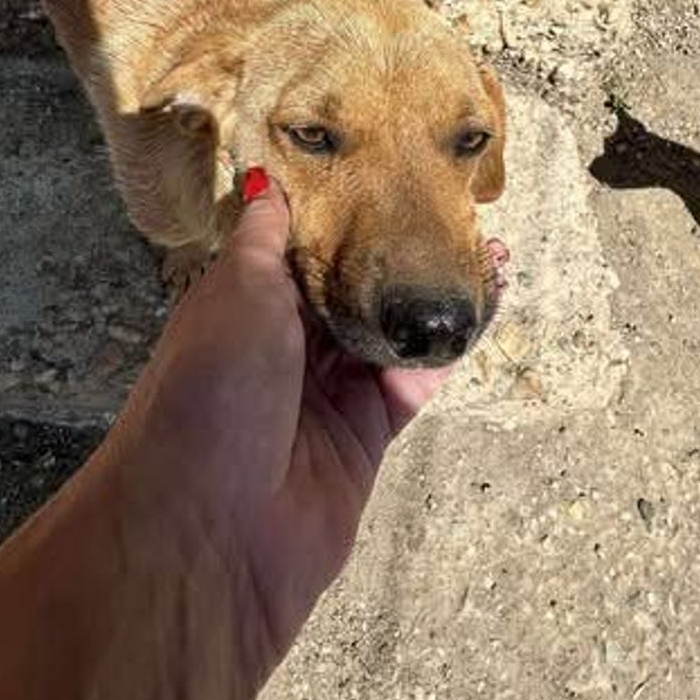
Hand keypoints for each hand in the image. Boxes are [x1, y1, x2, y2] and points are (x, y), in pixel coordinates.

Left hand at [100, 176, 453, 682]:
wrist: (210, 525)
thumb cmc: (213, 386)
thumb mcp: (235, 292)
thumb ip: (265, 238)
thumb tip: (268, 182)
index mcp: (243, 303)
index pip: (303, 246)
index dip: (348, 213)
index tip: (395, 173)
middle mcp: (285, 344)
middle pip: (353, 287)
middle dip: (400, 252)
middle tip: (456, 208)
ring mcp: (327, 392)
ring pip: (390, 330)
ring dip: (433, 295)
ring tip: (488, 250)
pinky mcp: (366, 435)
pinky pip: (412, 380)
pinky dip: (446, 348)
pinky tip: (483, 309)